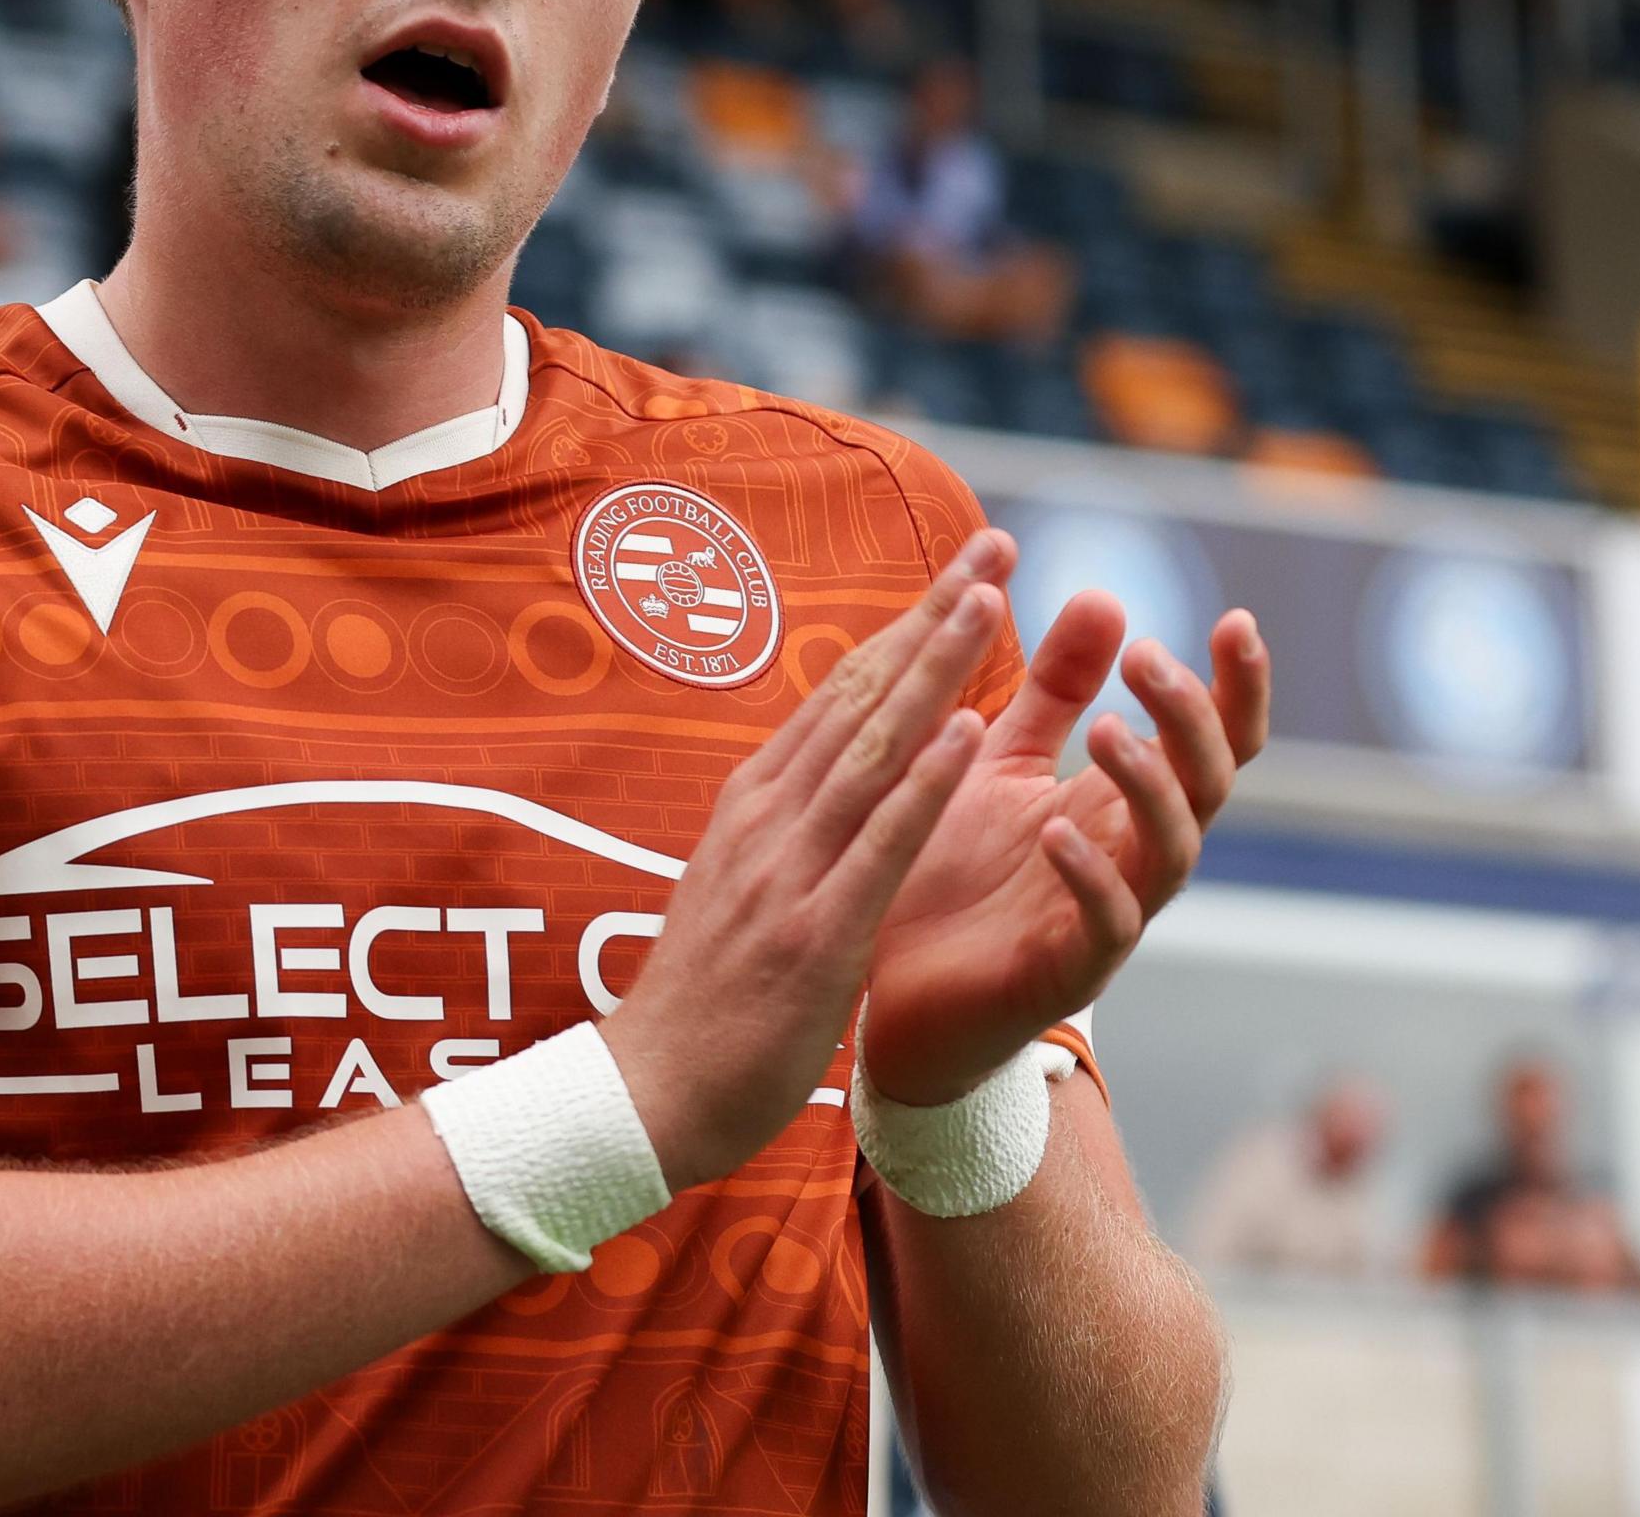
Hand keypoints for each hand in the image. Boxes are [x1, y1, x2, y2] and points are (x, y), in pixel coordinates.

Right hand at [598, 533, 1011, 1188]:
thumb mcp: (736, 886)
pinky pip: (878, 845)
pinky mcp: (813, 932)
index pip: (841, 695)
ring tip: (987, 601)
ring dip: (933, 670)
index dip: (904, 626)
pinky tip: (966, 734)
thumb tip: (820, 772)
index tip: (962, 570)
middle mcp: (768, 818)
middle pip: (863, 696)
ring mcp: (788, 871)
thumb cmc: (703, 1000)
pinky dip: (924, 785)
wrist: (648, 1094)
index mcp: (754, 805)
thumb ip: (780, 827)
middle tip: (991, 546)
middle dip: (932, 618)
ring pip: (873, 750)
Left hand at [859, 552, 1269, 1106]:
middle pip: (1209, 784)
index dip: (1236, 687)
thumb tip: (1107, 593)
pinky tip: (1058, 832)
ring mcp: (1111, 916)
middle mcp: (1133, 855)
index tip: (1237, 620)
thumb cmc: (954, 870)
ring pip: (1172, 851)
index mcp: (1122, 801)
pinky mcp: (1069, 972)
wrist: (890, 990)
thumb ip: (1055, 687)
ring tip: (1107, 731)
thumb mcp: (1001, 758)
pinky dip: (1090, 876)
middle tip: (1150, 658)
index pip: (1211, 739)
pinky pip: (1106, 925)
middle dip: (1193, 719)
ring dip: (1148, 787)